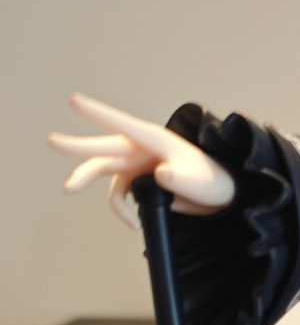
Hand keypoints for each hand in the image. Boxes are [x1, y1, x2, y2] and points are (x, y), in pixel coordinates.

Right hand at [49, 93, 234, 229]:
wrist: (221, 196)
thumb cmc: (212, 181)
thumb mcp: (199, 181)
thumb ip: (180, 178)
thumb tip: (161, 173)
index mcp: (155, 140)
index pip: (123, 125)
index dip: (98, 113)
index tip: (75, 101)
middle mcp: (141, 150)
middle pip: (103, 148)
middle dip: (78, 147)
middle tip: (53, 141)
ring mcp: (137, 166)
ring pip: (105, 172)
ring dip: (93, 185)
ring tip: (75, 191)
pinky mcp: (137, 182)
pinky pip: (120, 194)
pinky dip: (123, 210)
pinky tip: (136, 223)